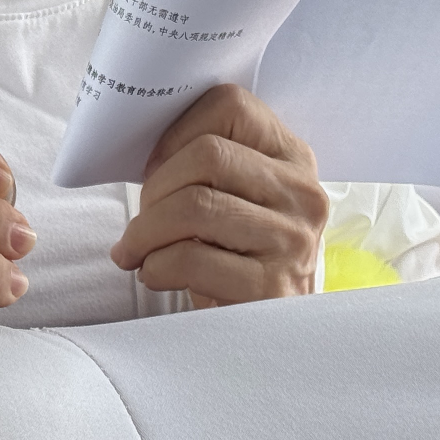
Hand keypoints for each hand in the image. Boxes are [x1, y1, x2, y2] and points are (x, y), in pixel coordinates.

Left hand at [109, 84, 327, 307]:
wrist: (272, 334)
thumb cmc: (239, 257)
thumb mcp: (238, 199)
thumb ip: (208, 165)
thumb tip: (137, 146)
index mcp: (292, 157)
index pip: (230, 105)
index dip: (176, 132)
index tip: (156, 168)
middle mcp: (302, 193)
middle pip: (207, 155)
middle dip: (156, 188)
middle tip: (141, 220)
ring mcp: (293, 240)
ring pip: (194, 205)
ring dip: (146, 231)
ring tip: (137, 250)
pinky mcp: (272, 288)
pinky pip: (191, 259)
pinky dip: (155, 266)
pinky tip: (156, 274)